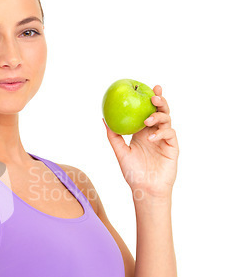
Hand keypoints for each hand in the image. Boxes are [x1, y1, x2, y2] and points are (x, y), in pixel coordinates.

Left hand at [102, 85, 178, 199]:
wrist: (145, 189)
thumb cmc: (132, 172)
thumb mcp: (120, 152)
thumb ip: (113, 136)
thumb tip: (103, 119)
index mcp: (143, 131)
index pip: (147, 111)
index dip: (149, 98)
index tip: (146, 87)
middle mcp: (155, 133)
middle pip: (161, 112)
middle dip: (159, 101)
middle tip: (154, 95)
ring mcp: (165, 139)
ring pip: (167, 120)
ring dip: (159, 116)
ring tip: (148, 119)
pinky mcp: (172, 147)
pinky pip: (169, 134)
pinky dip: (161, 133)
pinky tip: (151, 137)